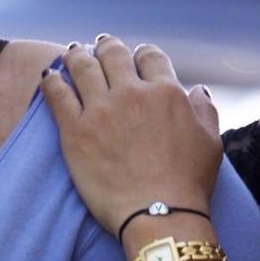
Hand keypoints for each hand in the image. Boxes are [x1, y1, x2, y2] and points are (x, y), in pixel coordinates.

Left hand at [42, 36, 222, 233]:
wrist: (159, 215)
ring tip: (71, 54)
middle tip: (99, 45)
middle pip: (113, 54)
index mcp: (166, 92)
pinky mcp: (75, 132)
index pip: (149, 56)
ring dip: (76, 56)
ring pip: (82, 66)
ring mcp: (100, 110)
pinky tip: (49, 77)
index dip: (141, 53)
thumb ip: (204, 110)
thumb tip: (197, 90)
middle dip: (106, 46)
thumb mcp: (210, 142)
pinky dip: (51, 81)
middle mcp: (132, 93)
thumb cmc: (188, 184)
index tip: (135, 57)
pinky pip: (57, 95)